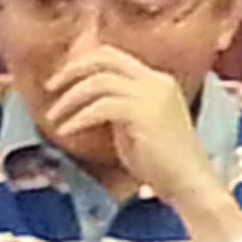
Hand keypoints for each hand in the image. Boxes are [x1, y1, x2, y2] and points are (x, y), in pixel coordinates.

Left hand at [41, 41, 216, 205]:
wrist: (190, 184)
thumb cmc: (163, 164)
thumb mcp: (136, 125)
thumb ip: (117, 107)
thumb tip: (86, 100)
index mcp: (157, 82)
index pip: (113, 57)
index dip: (83, 64)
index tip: (61, 82)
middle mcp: (156, 82)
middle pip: (105, 58)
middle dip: (72, 70)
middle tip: (50, 89)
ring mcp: (152, 95)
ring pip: (98, 82)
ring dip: (70, 99)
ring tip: (55, 118)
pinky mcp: (143, 113)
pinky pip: (100, 107)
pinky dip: (79, 118)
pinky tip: (67, 130)